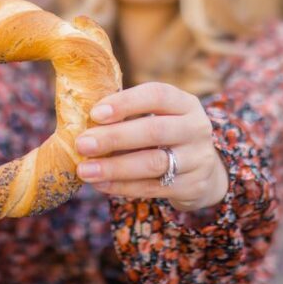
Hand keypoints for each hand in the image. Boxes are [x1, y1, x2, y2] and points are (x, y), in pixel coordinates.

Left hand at [74, 82, 228, 210]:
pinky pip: (153, 188)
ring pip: (153, 163)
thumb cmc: (164, 136)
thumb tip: (80, 120)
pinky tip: (100, 184)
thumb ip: (126, 115)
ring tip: (85, 170)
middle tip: (82, 143)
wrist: (202, 171)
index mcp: (184, 103)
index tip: (95, 113)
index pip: (157, 95)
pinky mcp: (193, 187)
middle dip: (114, 137)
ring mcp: (198, 159)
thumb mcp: (156, 117)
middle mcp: (196, 128)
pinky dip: (123, 187)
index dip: (125, 103)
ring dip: (114, 167)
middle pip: (154, 130)